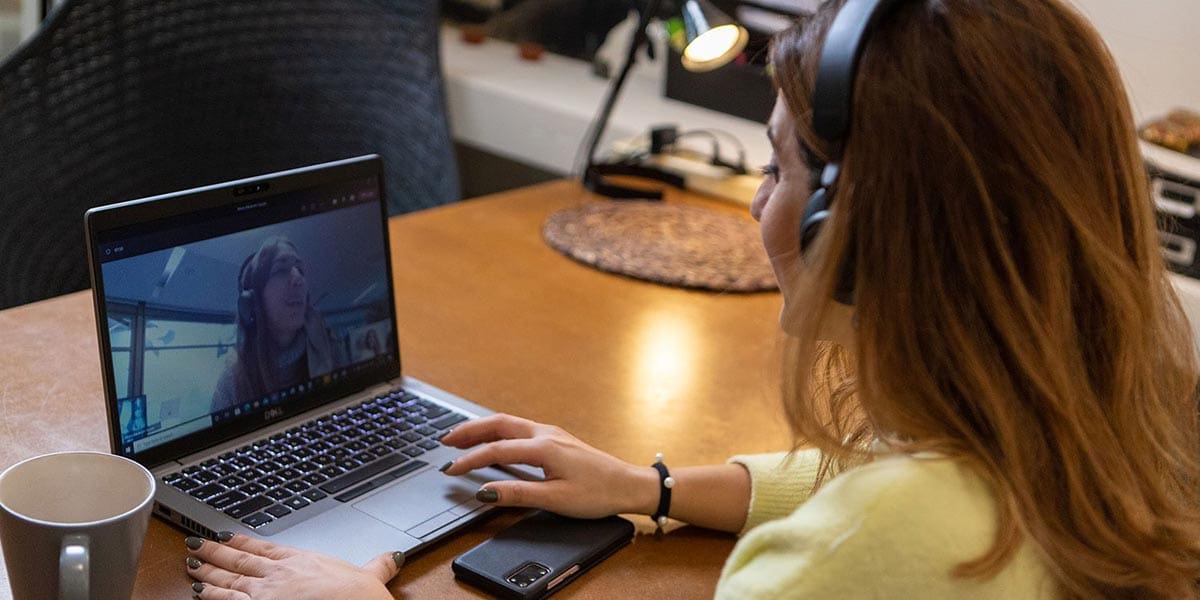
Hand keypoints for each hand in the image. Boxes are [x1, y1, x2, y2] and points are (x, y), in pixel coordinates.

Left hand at [185, 531, 398, 599]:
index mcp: (302, 562)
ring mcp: (262, 596)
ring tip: (190, 565)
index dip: (243, 541)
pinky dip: (210, 597)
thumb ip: (377, 566)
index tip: (226, 534)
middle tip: (195, 543)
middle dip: (215, 552)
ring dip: (207, 573)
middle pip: (239, 561)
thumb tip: (393, 557)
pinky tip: (197, 593)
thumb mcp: (370, 579)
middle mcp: (278, 576)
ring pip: (227, 581)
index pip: (265, 548)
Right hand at [439, 413, 658, 517]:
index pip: (495, 450)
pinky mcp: (556, 439)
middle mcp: (545, 434)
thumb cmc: (598, 492)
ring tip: (461, 438)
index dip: (469, 460)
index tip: (450, 470)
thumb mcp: (556, 499)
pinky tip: (494, 440)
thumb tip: (485, 491)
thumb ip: (518, 494)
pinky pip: (519, 428)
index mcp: (543, 447)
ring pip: (509, 423)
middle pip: (498, 425)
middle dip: (469, 430)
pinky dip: (499, 431)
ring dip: (483, 428)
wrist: (629, 484)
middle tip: (445, 440)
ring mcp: (552, 433)